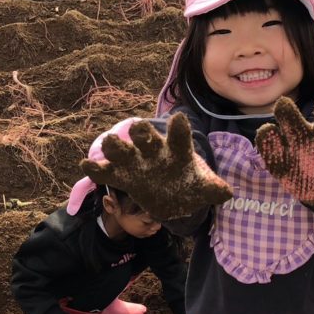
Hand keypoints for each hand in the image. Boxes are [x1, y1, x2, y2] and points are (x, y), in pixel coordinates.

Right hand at [82, 114, 232, 220]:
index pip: (179, 138)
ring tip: (109, 143)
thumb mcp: (202, 188)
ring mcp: (135, 163)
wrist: (172, 194)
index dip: (179, 130)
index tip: (180, 119)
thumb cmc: (188, 183)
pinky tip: (87, 165)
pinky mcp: (122, 177)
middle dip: (142, 133)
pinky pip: (107, 173)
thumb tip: (226, 193)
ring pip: (123, 151)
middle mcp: (153, 152)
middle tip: (138, 128)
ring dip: (115, 146)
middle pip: (146, 138)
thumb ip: (212, 188)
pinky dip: (96, 170)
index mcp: (176, 151)